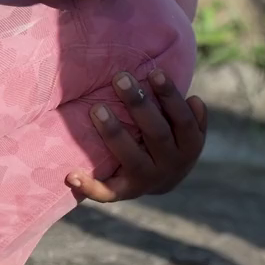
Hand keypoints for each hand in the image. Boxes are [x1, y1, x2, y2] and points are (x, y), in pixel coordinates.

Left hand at [67, 68, 207, 202]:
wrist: (163, 181)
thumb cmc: (171, 140)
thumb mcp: (186, 130)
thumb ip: (190, 115)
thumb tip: (193, 100)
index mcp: (189, 146)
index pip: (182, 119)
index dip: (170, 96)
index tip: (155, 71)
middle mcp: (170, 165)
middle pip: (157, 133)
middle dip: (139, 105)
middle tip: (120, 78)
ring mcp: (147, 180)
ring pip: (131, 158)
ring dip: (114, 133)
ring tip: (97, 109)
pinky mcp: (124, 192)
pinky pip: (107, 193)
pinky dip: (89, 187)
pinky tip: (71, 175)